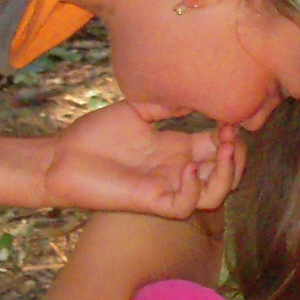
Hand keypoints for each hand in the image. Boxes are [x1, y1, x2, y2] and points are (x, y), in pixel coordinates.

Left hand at [44, 104, 244, 216]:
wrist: (61, 157)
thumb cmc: (94, 136)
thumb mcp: (137, 110)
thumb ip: (166, 105)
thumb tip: (192, 94)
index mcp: (177, 150)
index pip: (219, 148)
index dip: (231, 135)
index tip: (229, 117)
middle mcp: (177, 171)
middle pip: (226, 173)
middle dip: (237, 155)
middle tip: (229, 135)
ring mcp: (167, 187)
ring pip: (215, 194)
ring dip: (226, 173)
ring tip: (223, 149)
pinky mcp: (152, 201)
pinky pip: (185, 204)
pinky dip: (193, 188)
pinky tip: (186, 166)